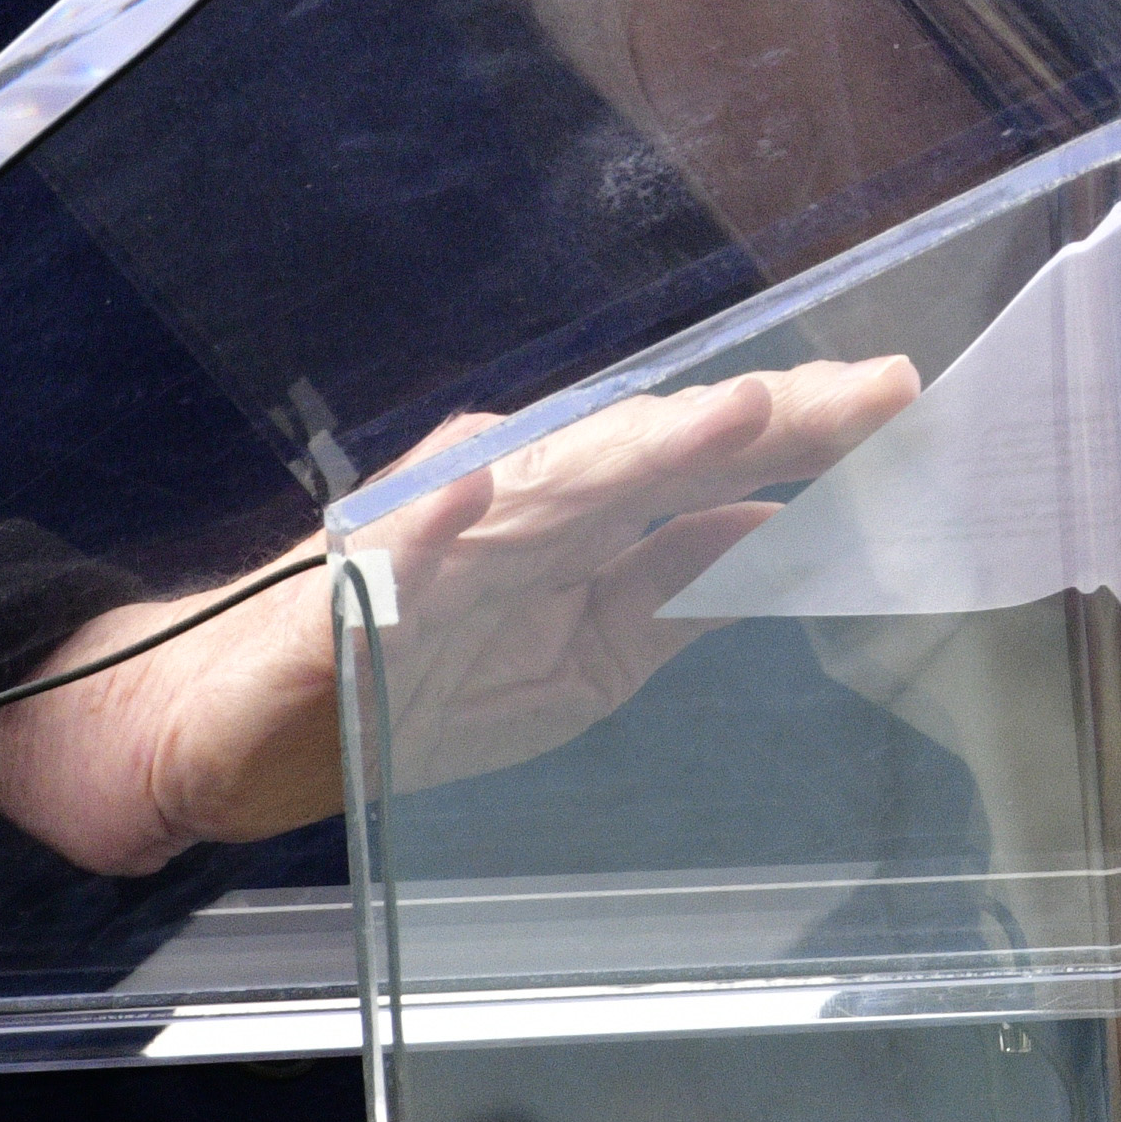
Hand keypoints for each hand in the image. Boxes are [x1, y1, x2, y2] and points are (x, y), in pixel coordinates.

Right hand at [0, 353, 920, 879]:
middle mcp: (505, 510)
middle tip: (868, 391)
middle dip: (756, 422)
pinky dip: (433, 525)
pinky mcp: (335, 599)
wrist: (217, 730)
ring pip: (540, 487)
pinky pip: (389, 559)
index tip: (903, 396)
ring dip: (630, 450)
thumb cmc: (400, 683)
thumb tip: (771, 528)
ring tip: (726, 418)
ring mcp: (420, 546)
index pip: (698, 464)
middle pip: (646, 453)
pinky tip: (479, 494)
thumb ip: (665, 589)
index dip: (799, 430)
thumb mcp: (573, 659)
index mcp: (567, 529)